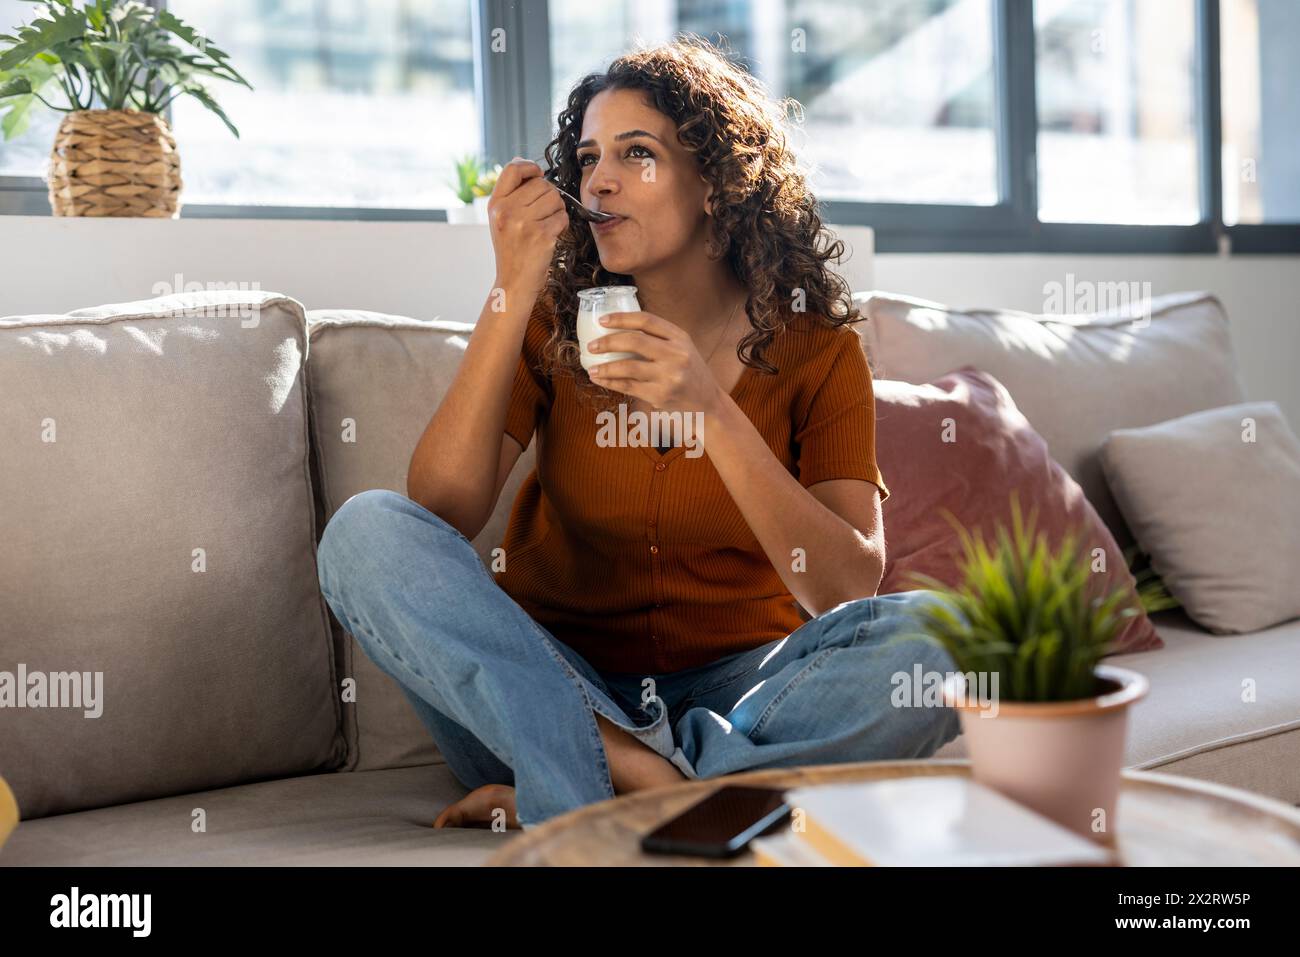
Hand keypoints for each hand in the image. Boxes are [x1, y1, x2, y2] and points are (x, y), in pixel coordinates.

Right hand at [487, 158, 567, 300]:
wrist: (514, 282)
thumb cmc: (512, 250)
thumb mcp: (501, 219)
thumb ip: (512, 194)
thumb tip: (527, 165)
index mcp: (495, 204)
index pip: (513, 168)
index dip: (530, 167)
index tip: (538, 174)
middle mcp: (507, 211)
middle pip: (542, 184)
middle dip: (549, 196)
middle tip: (543, 213)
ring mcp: (524, 223)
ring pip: (555, 198)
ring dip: (557, 210)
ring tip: (546, 224)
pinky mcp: (541, 235)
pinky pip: (562, 217)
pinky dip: (561, 225)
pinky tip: (551, 235)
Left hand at [587, 311, 724, 414]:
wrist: (708, 404)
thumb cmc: (690, 373)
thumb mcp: (683, 348)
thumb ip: (659, 339)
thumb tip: (620, 329)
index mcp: (680, 337)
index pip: (647, 321)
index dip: (622, 318)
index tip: (603, 320)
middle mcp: (677, 354)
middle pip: (635, 341)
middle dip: (608, 342)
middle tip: (592, 345)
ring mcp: (669, 376)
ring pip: (628, 366)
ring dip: (605, 367)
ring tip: (591, 367)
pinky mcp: (661, 395)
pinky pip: (628, 386)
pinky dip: (610, 382)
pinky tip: (600, 379)